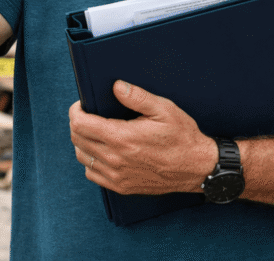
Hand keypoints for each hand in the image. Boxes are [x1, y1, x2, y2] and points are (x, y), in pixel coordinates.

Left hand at [69, 80, 217, 195]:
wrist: (197, 168)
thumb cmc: (182, 137)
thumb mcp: (164, 109)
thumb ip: (138, 97)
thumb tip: (116, 86)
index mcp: (122, 138)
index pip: (81, 125)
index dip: (76, 111)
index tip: (82, 105)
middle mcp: (116, 159)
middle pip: (78, 140)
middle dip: (77, 124)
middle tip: (88, 114)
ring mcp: (117, 176)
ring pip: (82, 158)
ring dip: (83, 142)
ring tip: (94, 131)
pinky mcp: (122, 186)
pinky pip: (92, 174)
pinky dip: (91, 161)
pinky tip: (102, 151)